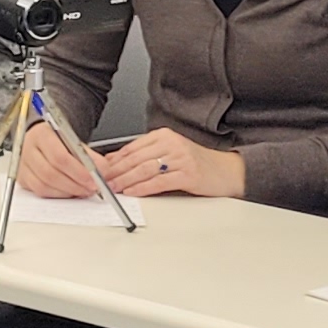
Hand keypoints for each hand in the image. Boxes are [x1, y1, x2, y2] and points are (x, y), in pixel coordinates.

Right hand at [16, 113, 106, 198]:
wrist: (43, 139)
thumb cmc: (59, 140)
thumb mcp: (75, 141)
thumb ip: (89, 155)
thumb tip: (103, 171)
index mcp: (42, 134)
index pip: (59, 156)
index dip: (78, 171)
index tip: (94, 180)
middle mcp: (28, 149)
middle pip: (50, 173)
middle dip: (75, 185)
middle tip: (91, 189)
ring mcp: (23, 165)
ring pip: (44, 185)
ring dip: (68, 192)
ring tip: (83, 190)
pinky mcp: (22, 178)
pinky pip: (40, 191)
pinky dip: (58, 194)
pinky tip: (70, 192)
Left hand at [93, 128, 246, 199]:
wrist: (227, 171)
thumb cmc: (196, 163)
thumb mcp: (169, 153)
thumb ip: (145, 155)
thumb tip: (115, 162)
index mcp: (164, 135)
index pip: (132, 147)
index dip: (114, 160)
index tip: (100, 169)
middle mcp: (171, 143)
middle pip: (136, 158)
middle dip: (116, 172)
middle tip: (103, 181)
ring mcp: (180, 158)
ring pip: (144, 169)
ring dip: (126, 180)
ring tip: (114, 188)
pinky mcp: (188, 174)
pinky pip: (159, 182)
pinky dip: (142, 188)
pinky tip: (133, 192)